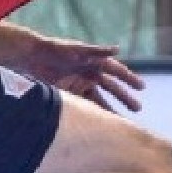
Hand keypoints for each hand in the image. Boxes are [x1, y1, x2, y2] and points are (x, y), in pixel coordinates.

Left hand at [21, 37, 144, 112]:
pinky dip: (92, 113)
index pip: (117, 71)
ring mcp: (80, 83)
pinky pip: (84, 105)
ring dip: (110, 109)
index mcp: (95, 61)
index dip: (129, 78)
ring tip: (121, 122)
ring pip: (99, 99)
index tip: (141, 87)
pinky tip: (99, 123)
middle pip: (111, 87)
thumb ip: (96, 51)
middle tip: (137, 108)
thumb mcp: (76, 50)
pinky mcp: (69, 92)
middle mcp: (90, 73)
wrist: (30, 57)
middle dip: (124, 97)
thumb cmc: (55, 50)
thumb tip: (118, 49)